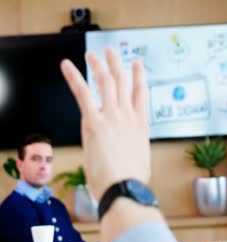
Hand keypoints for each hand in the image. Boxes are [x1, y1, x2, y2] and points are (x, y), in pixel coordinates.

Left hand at [60, 48, 150, 200]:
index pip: (141, 94)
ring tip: (93, 54)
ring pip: (106, 82)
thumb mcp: (139, 159)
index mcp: (140, 125)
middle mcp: (128, 116)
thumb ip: (131, 145)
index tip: (137, 65)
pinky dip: (74, 77)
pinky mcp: (94, 121)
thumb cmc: (131, 180)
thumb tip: (123, 145)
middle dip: (117, 65)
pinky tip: (68, 66)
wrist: (125, 187)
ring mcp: (112, 116)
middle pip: (124, 83)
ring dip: (98, 65)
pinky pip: (83, 92)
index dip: (139, 77)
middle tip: (112, 52)